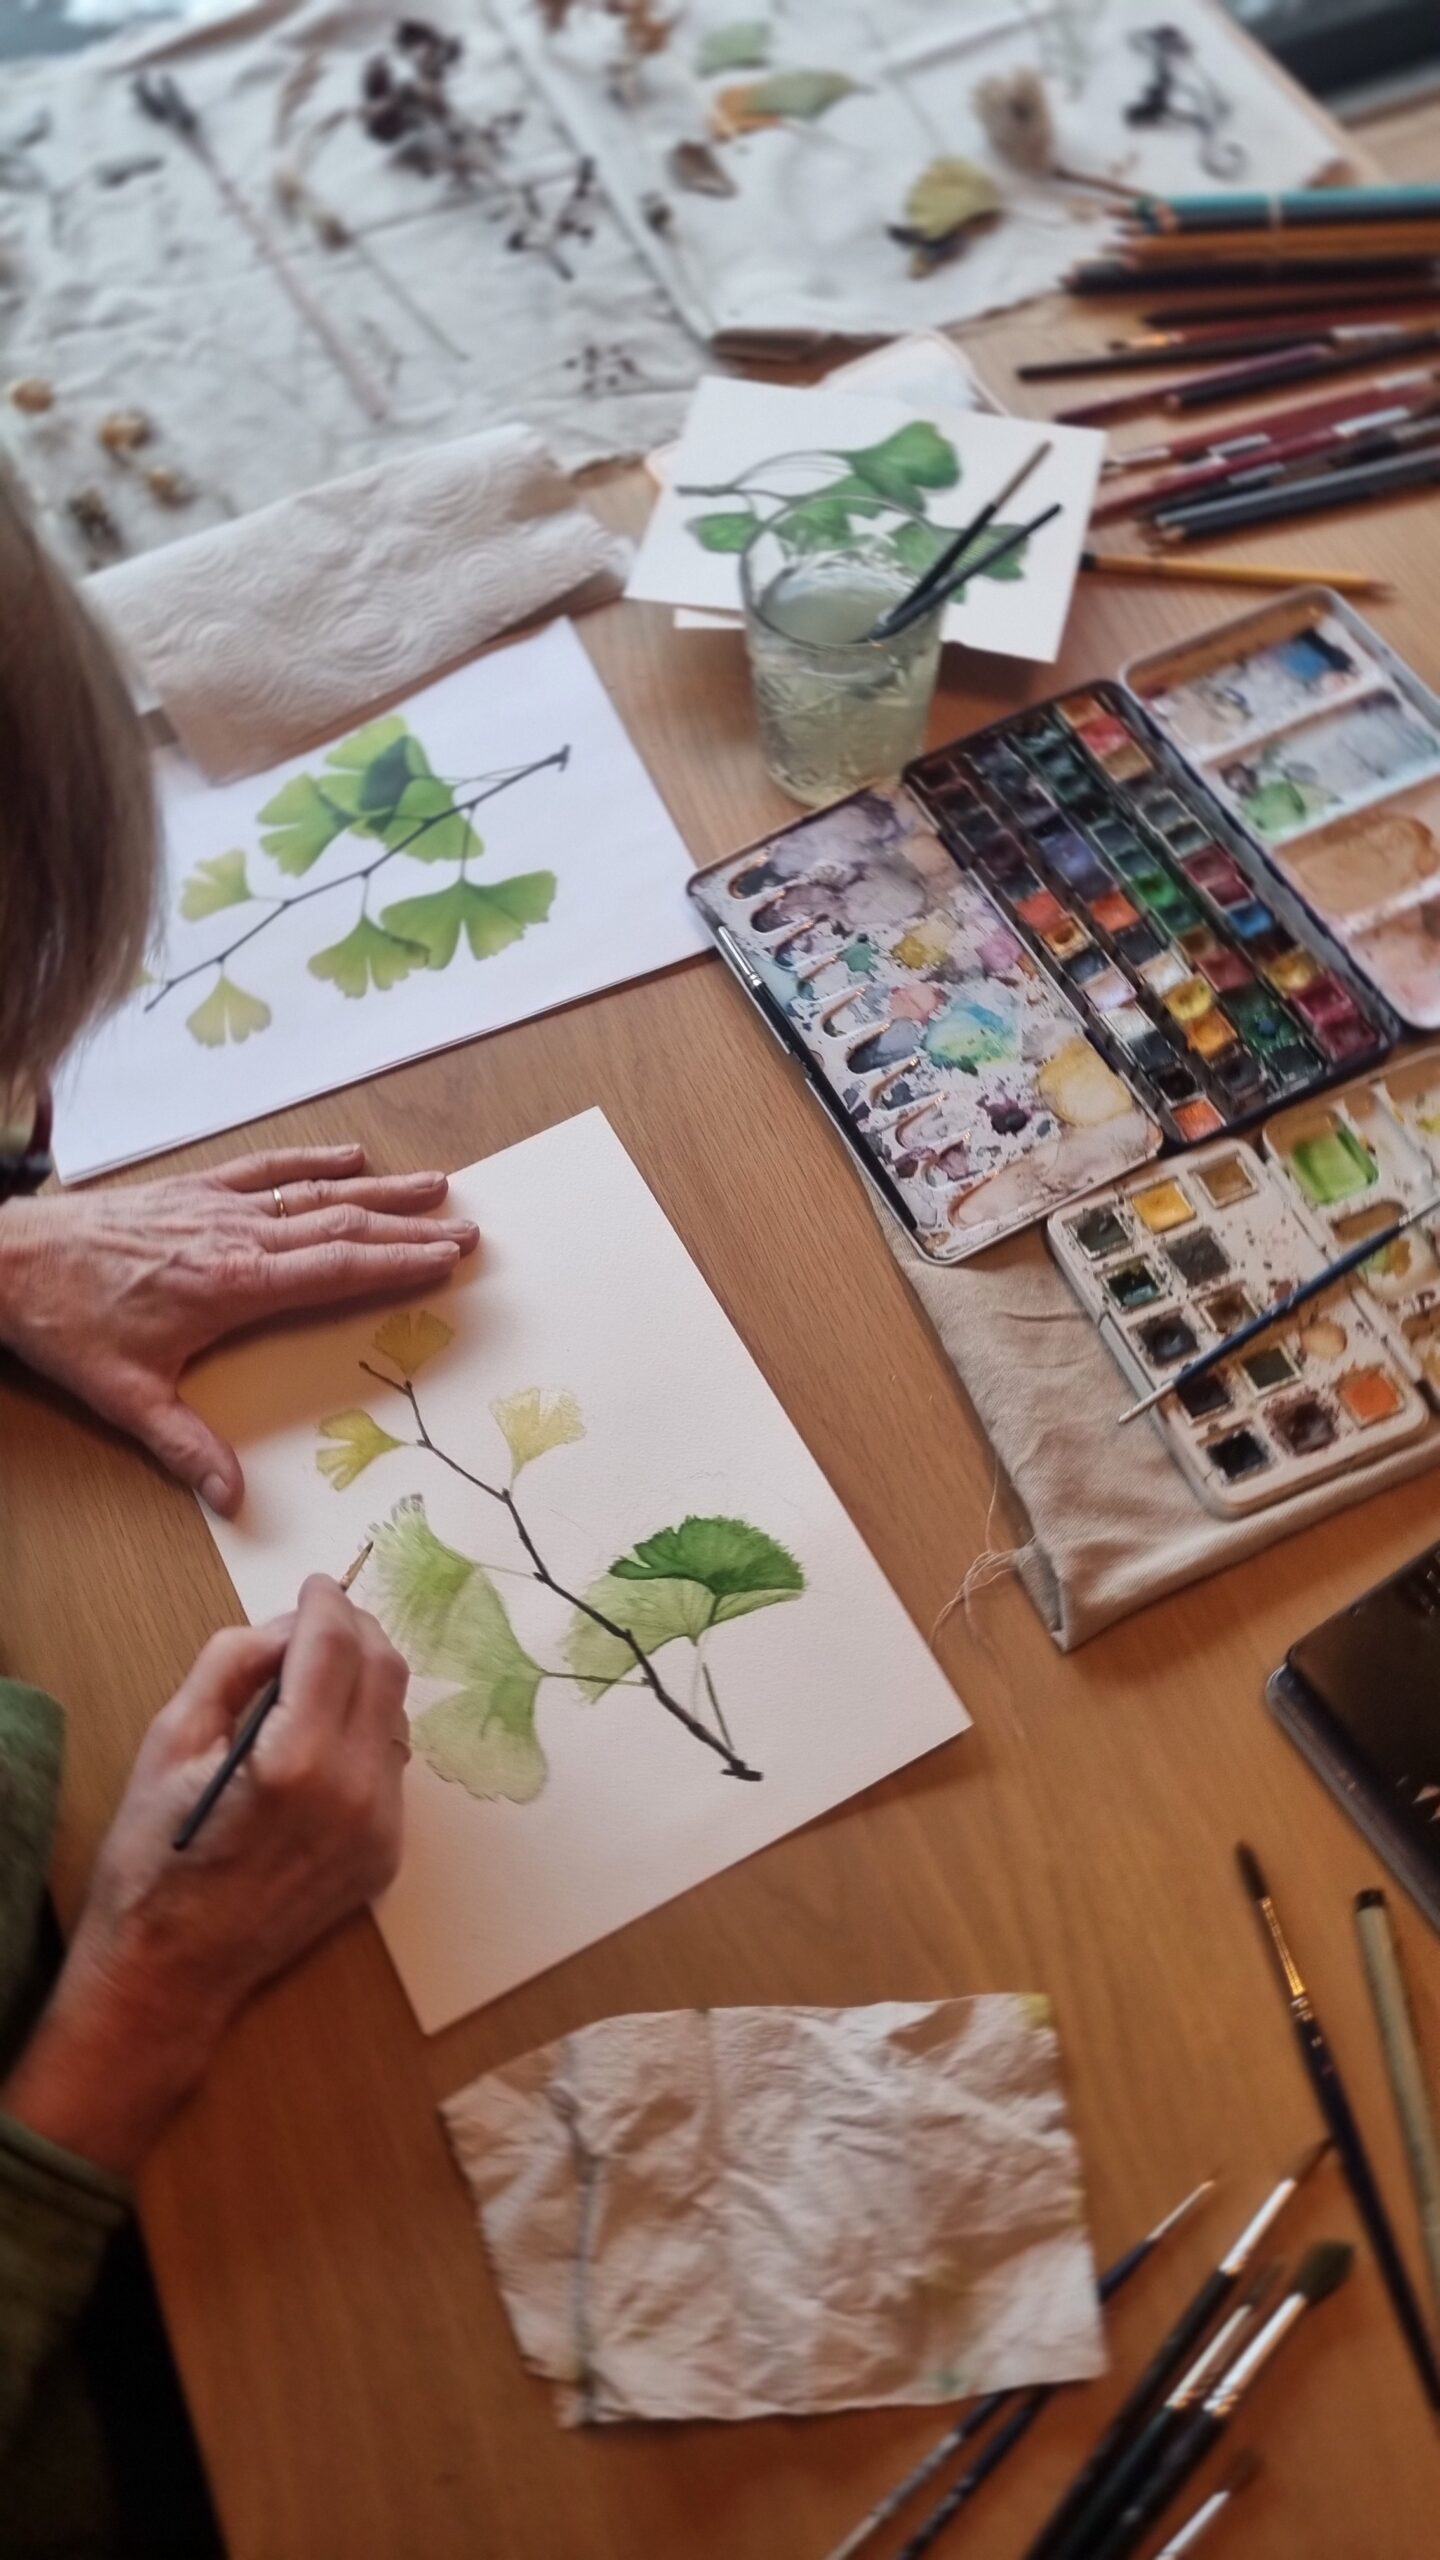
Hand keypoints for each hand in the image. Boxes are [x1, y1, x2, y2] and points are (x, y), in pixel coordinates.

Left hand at [0, 1143, 476, 1511]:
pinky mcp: (192, 1189)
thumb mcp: (125, 1397)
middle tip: (468, 1229)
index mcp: (235, 1285)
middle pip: (341, 1227)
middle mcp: (237, 1237)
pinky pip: (265, 1169)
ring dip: (378, 1190)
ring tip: (434, 1185)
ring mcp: (217, 1206)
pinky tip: (349, 1154)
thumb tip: (231, 1500)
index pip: (337, 1271)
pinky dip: (310, 1160)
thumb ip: (186, 1446)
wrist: (7, 1258)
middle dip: (408, 1229)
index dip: (398, 1264)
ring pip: (313, 1193)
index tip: (448, 1259)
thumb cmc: (65, 1325)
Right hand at [2, 1578, 408, 2175]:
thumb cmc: (156, 1856)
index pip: (334, 1645)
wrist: (173, 1971)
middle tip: (320, 1618)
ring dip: (365, 1681)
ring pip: (396, 1717)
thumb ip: (233, 1664)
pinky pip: (393, 1768)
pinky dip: (366, 1734)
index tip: (315, 1584)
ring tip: (316, 1678)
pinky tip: (324, 1739)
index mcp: (296, 1759)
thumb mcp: (171, 1740)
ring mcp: (381, 1828)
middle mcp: (355, 1791)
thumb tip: (287, 1624)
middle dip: (355, 1630)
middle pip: (384, 1671)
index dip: (326, 1602)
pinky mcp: (388, 1855)